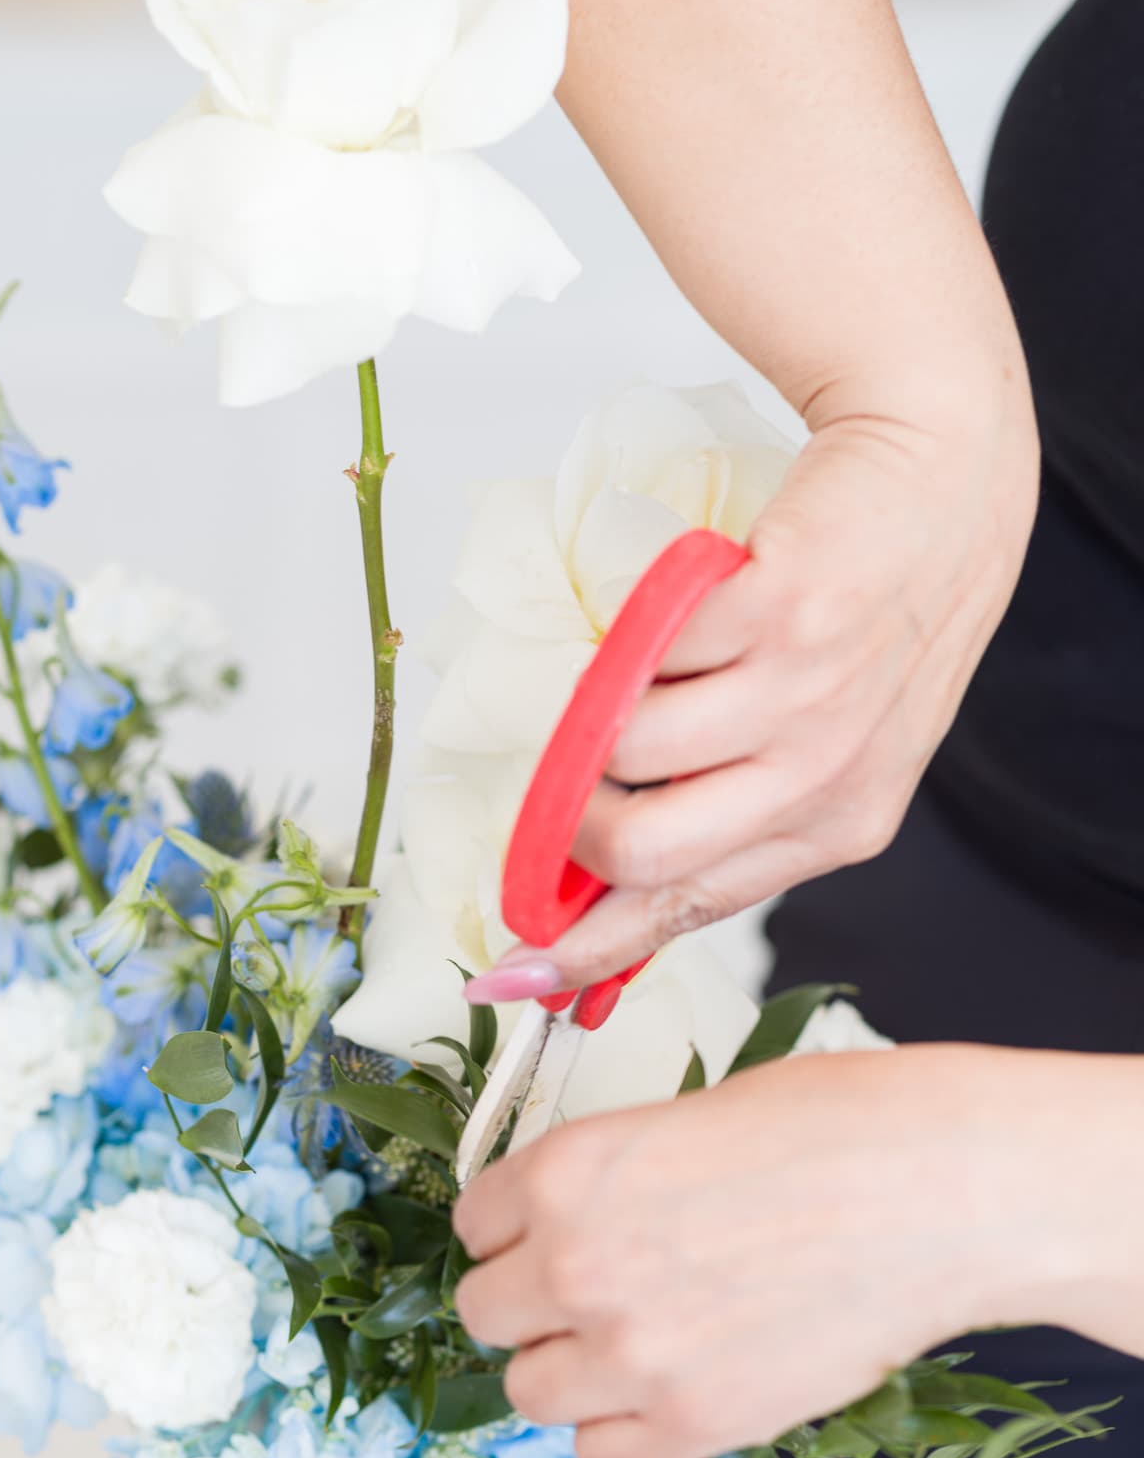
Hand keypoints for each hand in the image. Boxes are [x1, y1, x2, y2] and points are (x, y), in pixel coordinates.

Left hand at [452, 1044, 1134, 1457]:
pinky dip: (621, 1425)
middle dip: (528, 1299)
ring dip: (567, 1367)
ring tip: (627, 1339)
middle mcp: (576, 1265)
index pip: (475, 1222)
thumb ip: (609, 1177)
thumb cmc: (837, 1128)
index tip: (542, 1232)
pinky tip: (665, 1385)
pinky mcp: (695, 1423)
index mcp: (565, 1172)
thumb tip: (578, 1216)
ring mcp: (632, 1354)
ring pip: (530, 1391)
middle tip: (586, 1286)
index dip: (513, 1227)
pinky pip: (600, 1452)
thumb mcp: (685, 1117)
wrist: (941, 1188)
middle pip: (485, 1312)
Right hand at [465, 405, 1035, 1000]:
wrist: (947, 479)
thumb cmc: (882, 614)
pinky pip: (648, 650)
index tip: (511, 979)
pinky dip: (639, 629)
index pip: (688, 911)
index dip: (587, 951)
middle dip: (577, 822)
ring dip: (605, 711)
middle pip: (643, 853)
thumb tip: (607, 880)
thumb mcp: (835, 744)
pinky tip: (684, 605)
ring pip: (631, 748)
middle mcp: (826, 776)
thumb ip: (739, 813)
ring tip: (650, 668)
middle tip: (577, 780)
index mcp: (839, 828)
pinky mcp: (779, 609)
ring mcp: (807, 696)